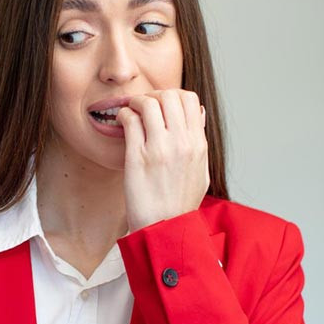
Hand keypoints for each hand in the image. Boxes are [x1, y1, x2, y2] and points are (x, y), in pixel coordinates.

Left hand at [115, 89, 209, 231]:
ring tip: (131, 112)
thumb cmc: (179, 204)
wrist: (164, 228)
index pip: (190, 99)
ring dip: (137, 102)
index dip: (174, 96)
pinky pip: (131, 120)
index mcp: (198, 145)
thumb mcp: (200, 172)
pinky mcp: (138, 157)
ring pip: (149, 103)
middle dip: (154, 95)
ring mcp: (159, 149)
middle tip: (144, 106)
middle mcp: (181, 143)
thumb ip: (199, 143)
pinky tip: (122, 122)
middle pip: (170, 95)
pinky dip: (124, 115)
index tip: (162, 105)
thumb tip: (198, 116)